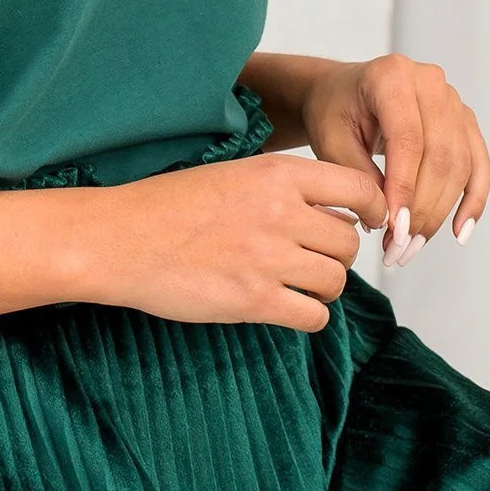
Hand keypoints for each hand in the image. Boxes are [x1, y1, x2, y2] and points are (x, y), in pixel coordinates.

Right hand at [81, 153, 388, 328]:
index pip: (357, 188)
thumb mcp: (232, 174)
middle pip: (348, 242)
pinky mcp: (254, 300)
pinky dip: (307, 316)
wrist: (120, 238)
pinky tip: (286, 307)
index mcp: (275, 174)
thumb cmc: (167, 206)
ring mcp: (268, 258)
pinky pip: (313, 317)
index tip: (363, 221)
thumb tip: (334, 214)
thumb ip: (283, 189)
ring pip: (336, 281)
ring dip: (322, 286)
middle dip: (337, 254)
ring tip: (295, 283)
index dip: (369, 208)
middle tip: (312, 258)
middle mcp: (280, 212)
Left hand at [298, 54, 489, 265]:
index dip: (405, 188)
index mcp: (392, 76)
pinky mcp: (465, 121)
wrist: (343, 93)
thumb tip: (389, 222)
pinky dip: (472, 201)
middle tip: (400, 248)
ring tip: (413, 246)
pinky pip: (479, 166)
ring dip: (440, 214)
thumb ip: (360, 178)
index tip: (394, 229)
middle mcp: (430, 82)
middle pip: (441, 156)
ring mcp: (453, 100)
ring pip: (461, 166)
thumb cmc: (334, 112)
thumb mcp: (331, 141)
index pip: (408, 140)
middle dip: (422, 210)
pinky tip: (459, 232)